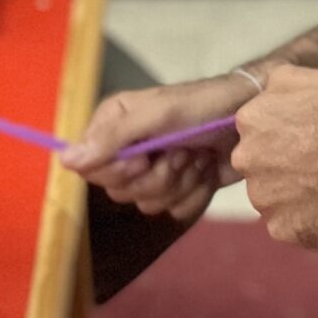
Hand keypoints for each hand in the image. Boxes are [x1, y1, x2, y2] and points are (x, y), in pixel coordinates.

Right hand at [62, 71, 257, 221]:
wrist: (252, 117)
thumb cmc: (204, 106)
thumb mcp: (156, 115)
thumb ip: (111, 138)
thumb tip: (65, 161)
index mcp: (114, 126)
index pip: (91, 168)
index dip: (118, 170)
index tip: (144, 157)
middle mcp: (128, 150)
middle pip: (119, 191)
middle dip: (157, 176)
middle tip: (180, 151)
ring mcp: (154, 172)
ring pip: (148, 204)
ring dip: (181, 182)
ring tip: (197, 155)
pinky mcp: (180, 189)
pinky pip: (176, 211)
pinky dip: (198, 193)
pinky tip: (207, 170)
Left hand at [231, 67, 317, 248]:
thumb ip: (284, 83)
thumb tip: (270, 91)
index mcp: (254, 118)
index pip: (259, 126)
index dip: (288, 131)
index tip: (314, 136)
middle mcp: (247, 159)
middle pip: (260, 161)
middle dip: (285, 163)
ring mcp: (262, 198)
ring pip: (273, 195)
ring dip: (296, 193)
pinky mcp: (282, 230)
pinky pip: (291, 225)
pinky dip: (310, 221)